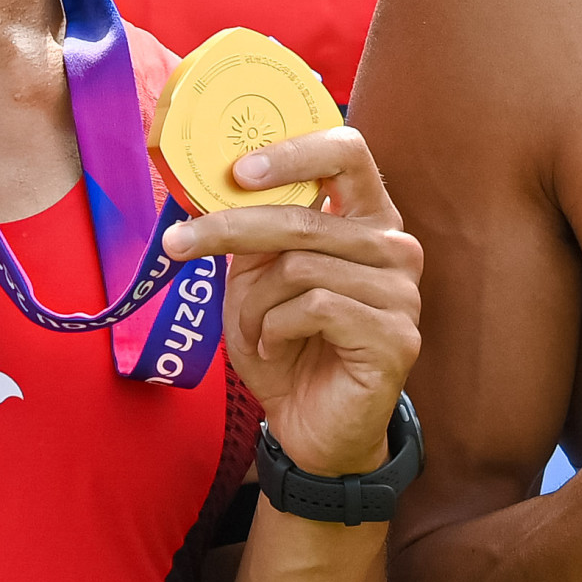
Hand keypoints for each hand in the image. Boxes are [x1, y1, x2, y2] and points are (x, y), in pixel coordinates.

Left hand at [165, 124, 422, 480]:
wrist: (312, 428)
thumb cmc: (287, 346)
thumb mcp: (258, 280)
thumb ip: (254, 233)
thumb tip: (220, 185)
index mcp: (368, 219)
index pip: (346, 152)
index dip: (293, 152)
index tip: (239, 169)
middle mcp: (395, 247)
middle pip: (304, 216)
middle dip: (231, 229)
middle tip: (179, 242)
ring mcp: (402, 292)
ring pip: (300, 266)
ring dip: (255, 303)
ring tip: (253, 331)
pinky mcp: (396, 335)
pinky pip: (315, 306)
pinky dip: (276, 328)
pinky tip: (277, 347)